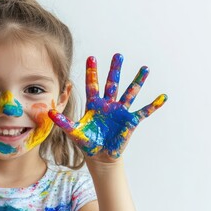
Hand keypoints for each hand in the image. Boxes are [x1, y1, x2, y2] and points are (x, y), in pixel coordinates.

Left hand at [49, 54, 166, 161]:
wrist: (99, 155)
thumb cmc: (86, 141)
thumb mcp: (73, 131)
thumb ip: (62, 121)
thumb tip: (48, 112)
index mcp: (94, 104)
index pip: (92, 85)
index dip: (92, 72)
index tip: (91, 57)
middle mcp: (108, 104)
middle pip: (112, 83)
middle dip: (115, 70)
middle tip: (118, 55)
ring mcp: (120, 111)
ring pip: (130, 93)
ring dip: (137, 81)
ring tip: (145, 68)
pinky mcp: (130, 121)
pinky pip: (143, 111)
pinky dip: (153, 105)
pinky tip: (162, 97)